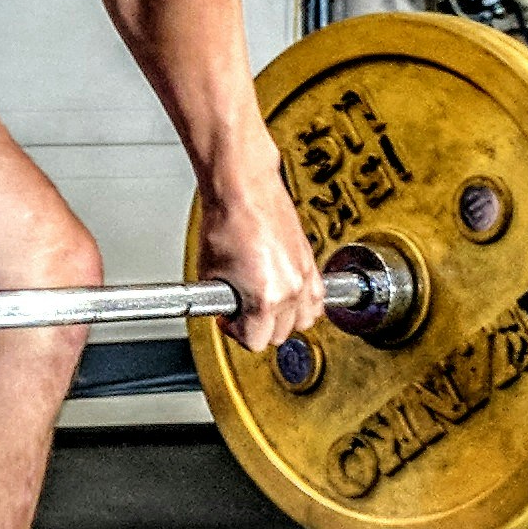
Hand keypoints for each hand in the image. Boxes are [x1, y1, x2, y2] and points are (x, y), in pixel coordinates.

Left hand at [200, 167, 322, 350]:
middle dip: (257, 326)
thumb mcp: (210, 272)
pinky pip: (317, 298)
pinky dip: (303, 303)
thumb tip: (227, 309)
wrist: (244, 188)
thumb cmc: (226, 220)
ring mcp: (305, 276)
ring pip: (305, 320)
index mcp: (265, 298)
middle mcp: (291, 290)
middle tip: (240, 310)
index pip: (255, 340)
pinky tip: (286, 294)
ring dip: (284, 319)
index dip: (235, 331)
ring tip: (264, 304)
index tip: (228, 318)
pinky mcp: (311, 262)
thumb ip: (221, 300)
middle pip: (280, 335)